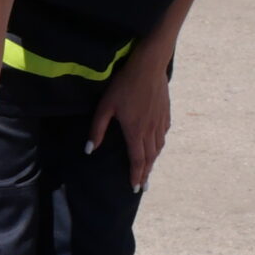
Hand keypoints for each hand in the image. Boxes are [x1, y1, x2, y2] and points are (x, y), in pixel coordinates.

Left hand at [90, 50, 171, 191]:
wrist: (149, 66)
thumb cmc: (124, 85)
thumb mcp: (105, 106)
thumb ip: (97, 129)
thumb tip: (89, 150)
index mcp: (135, 131)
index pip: (137, 159)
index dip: (136, 175)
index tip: (135, 188)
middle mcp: (150, 130)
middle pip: (150, 157)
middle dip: (146, 173)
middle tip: (144, 186)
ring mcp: (160, 121)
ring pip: (159, 147)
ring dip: (153, 160)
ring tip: (149, 168)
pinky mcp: (166, 113)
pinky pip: (164, 134)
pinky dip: (160, 144)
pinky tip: (157, 144)